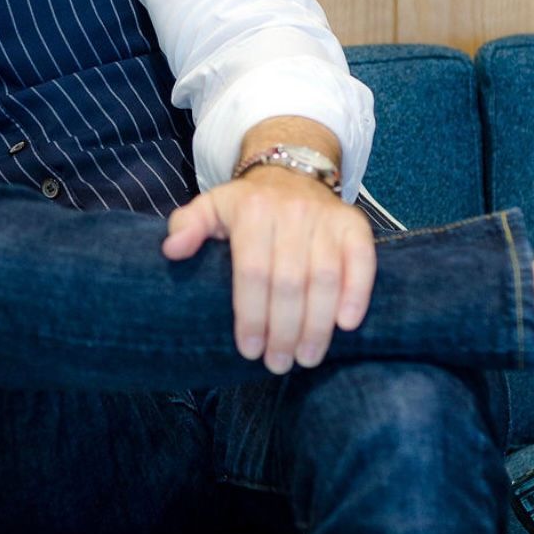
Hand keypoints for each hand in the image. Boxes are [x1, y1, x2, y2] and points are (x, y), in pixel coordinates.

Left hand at [162, 168, 375, 373]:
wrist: (291, 170)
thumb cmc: (246, 204)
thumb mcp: (210, 207)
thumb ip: (186, 226)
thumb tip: (172, 250)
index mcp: (252, 210)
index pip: (252, 272)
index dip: (252, 316)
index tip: (250, 350)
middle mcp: (292, 211)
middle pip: (289, 281)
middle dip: (284, 330)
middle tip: (278, 363)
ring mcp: (326, 217)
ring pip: (325, 278)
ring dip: (317, 325)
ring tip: (306, 357)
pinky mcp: (355, 224)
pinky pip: (361, 261)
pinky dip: (357, 294)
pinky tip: (345, 325)